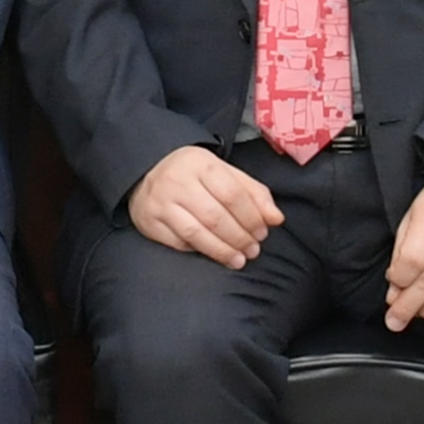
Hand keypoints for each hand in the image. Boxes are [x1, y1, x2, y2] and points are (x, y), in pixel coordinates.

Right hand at [125, 144, 283, 267]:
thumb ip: (253, 193)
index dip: (251, 218)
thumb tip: (276, 219)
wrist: (147, 170)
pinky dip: (199, 251)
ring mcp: (159, 202)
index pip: (232, 194)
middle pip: (214, 216)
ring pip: (195, 233)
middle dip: (239, 238)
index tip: (263, 233)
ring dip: (221, 251)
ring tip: (238, 260)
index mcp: (200, 164)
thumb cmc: (195, 174)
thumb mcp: (225, 173)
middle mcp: (177, 181)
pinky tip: (213, 254)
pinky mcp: (148, 221)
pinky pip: (178, 243)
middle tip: (253, 250)